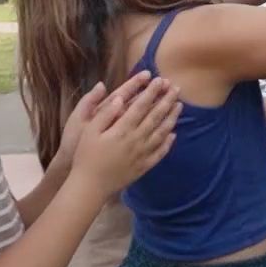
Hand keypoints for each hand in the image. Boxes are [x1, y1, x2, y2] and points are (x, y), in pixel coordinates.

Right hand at [71, 73, 181, 192]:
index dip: (151, 92)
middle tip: (177, 88)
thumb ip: (105, 114)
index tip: (160, 80)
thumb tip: (120, 98)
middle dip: (167, 100)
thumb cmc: (85, 156)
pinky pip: (160, 153)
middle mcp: (136, 140)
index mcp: (122, 129)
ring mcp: (142, 154)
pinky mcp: (144, 167)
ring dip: (172, 118)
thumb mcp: (89, 131)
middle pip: (155, 117)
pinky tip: (173, 135)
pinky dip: (168, 143)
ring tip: (179, 106)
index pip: (141, 106)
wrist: (90, 186)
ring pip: (161, 133)